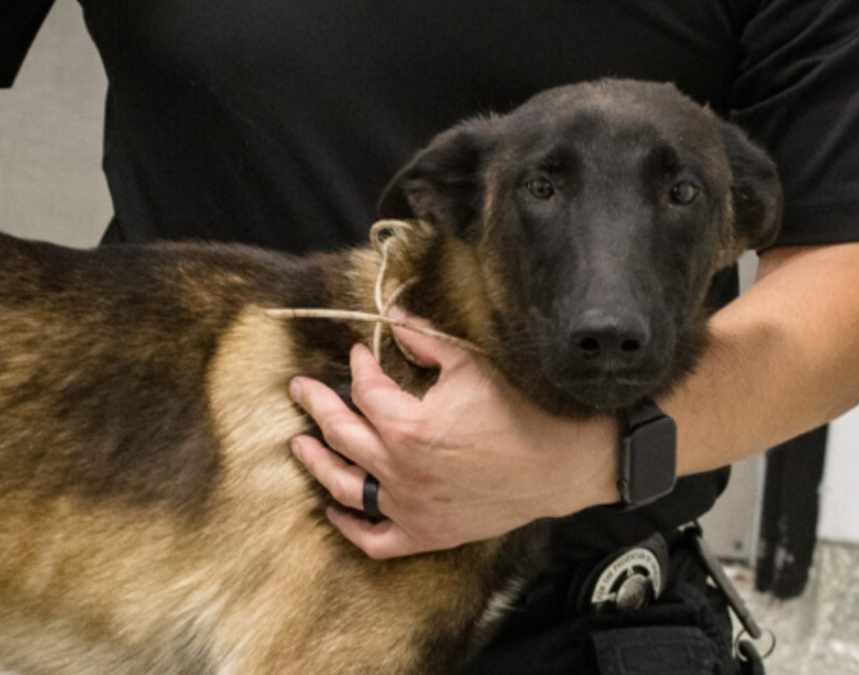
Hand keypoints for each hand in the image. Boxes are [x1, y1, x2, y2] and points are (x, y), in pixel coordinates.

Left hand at [288, 316, 619, 558]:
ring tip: (300, 446)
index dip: (357, 366)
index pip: (364, 390)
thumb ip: (424, 340)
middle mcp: (398, 470)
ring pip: (345, 488)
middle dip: (316, 406)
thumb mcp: (469, 364)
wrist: (559, 464)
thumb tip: (393, 317)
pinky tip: (334, 511)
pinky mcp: (425, 533)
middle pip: (340, 435)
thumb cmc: (518, 412)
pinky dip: (349, 528)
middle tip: (300, 390)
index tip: (357, 354)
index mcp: (405, 427)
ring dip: (317, 463)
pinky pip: (374, 539)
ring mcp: (408, 507)